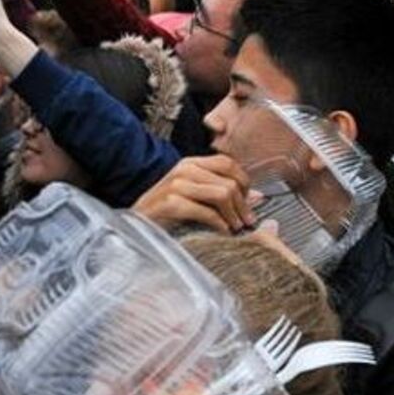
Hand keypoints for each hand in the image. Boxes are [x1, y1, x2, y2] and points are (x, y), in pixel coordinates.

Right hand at [132, 155, 253, 233]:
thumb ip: (223, 193)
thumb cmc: (165, 213)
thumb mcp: (195, 197)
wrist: (136, 225)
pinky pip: (208, 211)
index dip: (244, 181)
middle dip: (243, 204)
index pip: (227, 163)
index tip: (248, 200)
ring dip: (234, 215)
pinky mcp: (172, 203)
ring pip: (223, 193)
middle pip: (229, 181)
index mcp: (190, 164)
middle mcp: (184, 170)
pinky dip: (220, 224)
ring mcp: (177, 185)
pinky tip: (221, 232)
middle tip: (246, 221)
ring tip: (235, 227)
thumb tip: (257, 197)